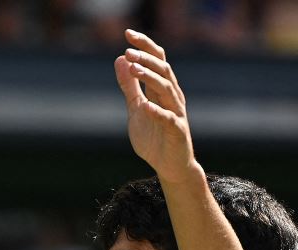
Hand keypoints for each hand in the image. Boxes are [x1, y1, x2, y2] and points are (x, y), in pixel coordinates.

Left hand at [115, 29, 195, 179]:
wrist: (170, 166)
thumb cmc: (155, 138)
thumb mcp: (136, 109)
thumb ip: (129, 86)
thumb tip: (120, 59)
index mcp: (161, 89)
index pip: (157, 60)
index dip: (144, 45)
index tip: (127, 34)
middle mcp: (171, 96)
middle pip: (163, 69)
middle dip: (146, 58)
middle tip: (128, 51)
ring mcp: (176, 113)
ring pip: (167, 88)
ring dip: (151, 77)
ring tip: (135, 69)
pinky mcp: (177, 131)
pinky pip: (168, 118)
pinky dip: (158, 111)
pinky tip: (146, 106)